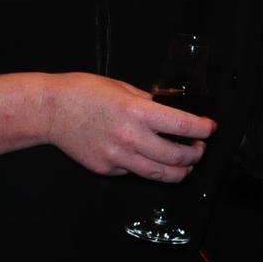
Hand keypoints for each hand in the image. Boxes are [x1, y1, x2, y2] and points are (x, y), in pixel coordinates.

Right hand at [42, 72, 214, 181]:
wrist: (52, 110)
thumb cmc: (86, 91)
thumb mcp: (123, 87)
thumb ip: (148, 102)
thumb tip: (170, 110)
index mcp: (137, 112)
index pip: (182, 125)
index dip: (202, 129)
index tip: (211, 128)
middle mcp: (130, 138)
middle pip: (175, 156)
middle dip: (195, 154)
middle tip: (200, 148)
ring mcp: (117, 158)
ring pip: (158, 173)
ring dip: (179, 171)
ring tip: (186, 165)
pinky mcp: (105, 170)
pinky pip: (133, 172)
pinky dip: (146, 167)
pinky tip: (147, 158)